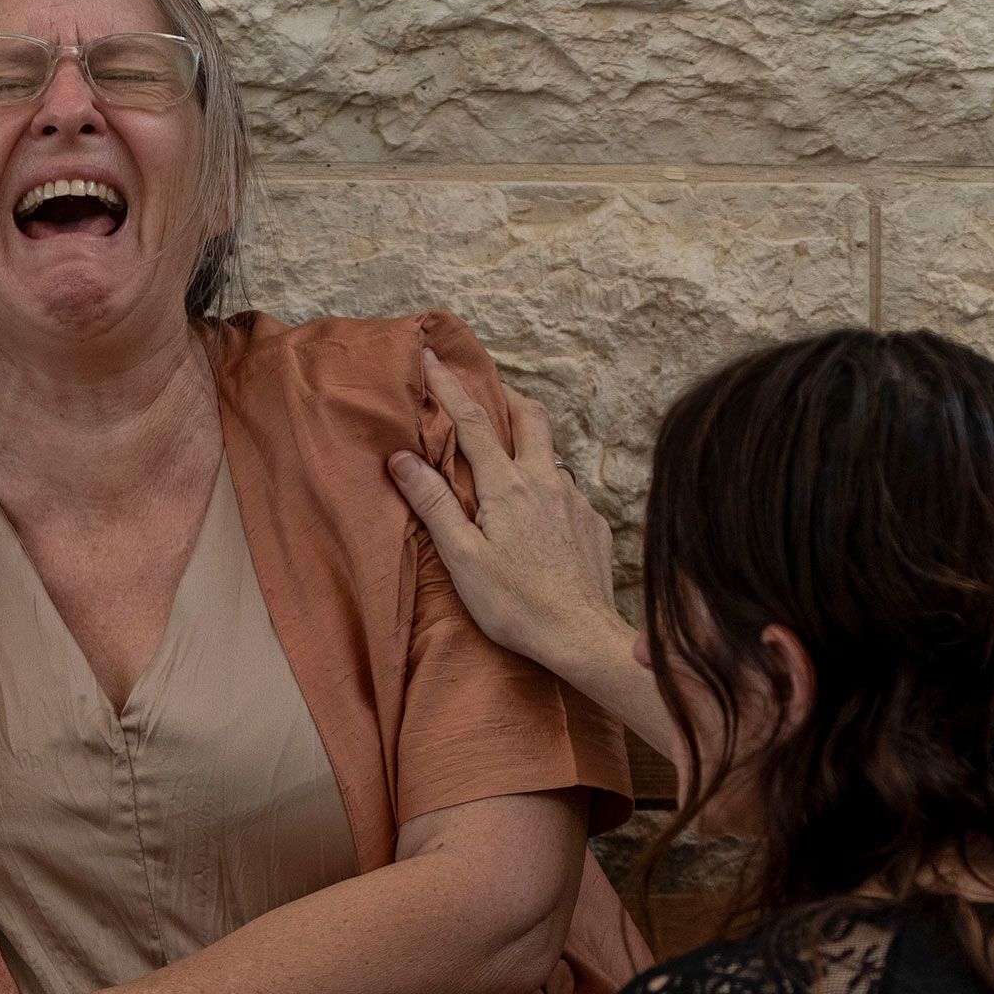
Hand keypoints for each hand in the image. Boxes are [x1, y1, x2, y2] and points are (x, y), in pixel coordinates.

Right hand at [389, 350, 622, 670]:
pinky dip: (545, 488)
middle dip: (507, 396)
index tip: (433, 357)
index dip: (451, 387)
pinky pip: (565, 491)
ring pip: (549, 455)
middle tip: (487, 392)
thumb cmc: (514, 604)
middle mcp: (546, 481)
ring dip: (526, 447)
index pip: (475, 422)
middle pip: (531, 416)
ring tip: (506, 466)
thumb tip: (401, 458)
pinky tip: (536, 518)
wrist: (581, 636)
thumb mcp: (462, 557)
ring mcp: (574, 500)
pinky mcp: (592, 523)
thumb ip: (434, 503)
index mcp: (508, 487)